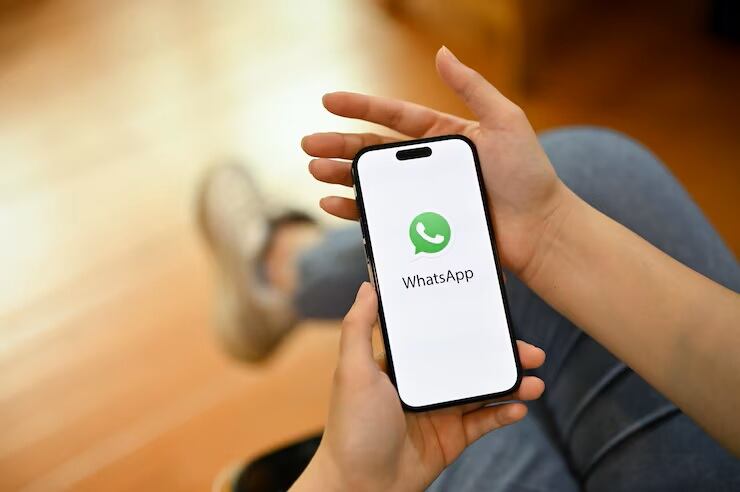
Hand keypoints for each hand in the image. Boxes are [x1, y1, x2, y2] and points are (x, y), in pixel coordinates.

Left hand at [292, 283, 545, 490]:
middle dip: (501, 353)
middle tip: (530, 350)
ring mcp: (440, 410)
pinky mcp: (451, 438)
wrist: (360, 487)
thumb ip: (358, 328)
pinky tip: (519, 407)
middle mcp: (424, 382)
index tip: (491, 305)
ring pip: (483, 389)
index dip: (466, 320)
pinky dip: (504, 413)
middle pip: (470, 360)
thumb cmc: (351, 428)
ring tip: (535, 380)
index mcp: (403, 363)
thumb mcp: (352, 371)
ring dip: (510, 383)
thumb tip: (367, 286)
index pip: (439, 334)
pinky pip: (484, 421)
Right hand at [302, 46, 571, 279]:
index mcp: (443, 136)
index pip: (393, 117)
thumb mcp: (506, 121)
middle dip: (339, 145)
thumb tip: (442, 52)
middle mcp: (428, 164)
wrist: (540, 230)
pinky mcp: (422, 225)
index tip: (328, 101)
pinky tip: (334, 203)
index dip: (360, 108)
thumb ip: (473, 88)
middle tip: (308, 144)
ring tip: (315, 171)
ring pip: (372, 181)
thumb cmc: (529, 175)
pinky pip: (382, 214)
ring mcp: (423, 195)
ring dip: (340, 175)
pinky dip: (356, 208)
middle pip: (373, 150)